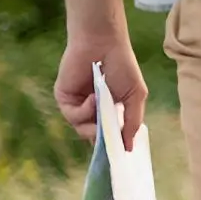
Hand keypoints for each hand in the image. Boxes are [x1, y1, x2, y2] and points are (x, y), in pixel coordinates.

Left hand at [55, 34, 146, 153]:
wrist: (103, 43)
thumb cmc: (123, 65)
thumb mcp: (135, 95)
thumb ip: (132, 122)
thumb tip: (129, 147)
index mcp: (109, 109)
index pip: (108, 135)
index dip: (112, 145)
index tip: (118, 156)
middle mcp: (92, 110)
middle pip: (94, 137)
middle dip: (102, 139)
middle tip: (110, 139)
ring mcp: (77, 105)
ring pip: (82, 129)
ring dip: (94, 123)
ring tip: (103, 106)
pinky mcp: (64, 99)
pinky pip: (73, 116)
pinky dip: (84, 111)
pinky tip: (93, 97)